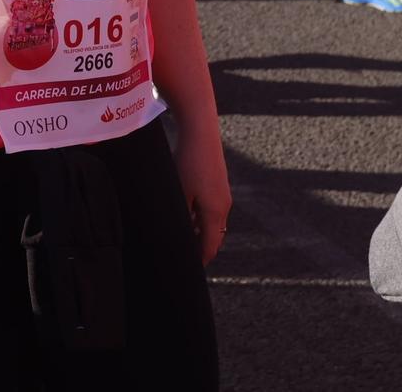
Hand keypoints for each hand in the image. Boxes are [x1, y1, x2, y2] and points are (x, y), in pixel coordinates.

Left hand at [175, 125, 231, 265]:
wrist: (200, 132)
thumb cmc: (188, 162)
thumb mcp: (180, 193)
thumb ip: (181, 217)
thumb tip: (177, 234)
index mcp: (215, 213)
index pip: (209, 247)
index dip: (200, 260)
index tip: (189, 270)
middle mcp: (223, 206)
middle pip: (213, 237)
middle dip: (200, 248)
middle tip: (184, 256)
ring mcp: (223, 195)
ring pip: (212, 223)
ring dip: (200, 232)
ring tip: (183, 237)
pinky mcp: (219, 184)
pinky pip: (212, 210)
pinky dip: (201, 218)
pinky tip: (186, 214)